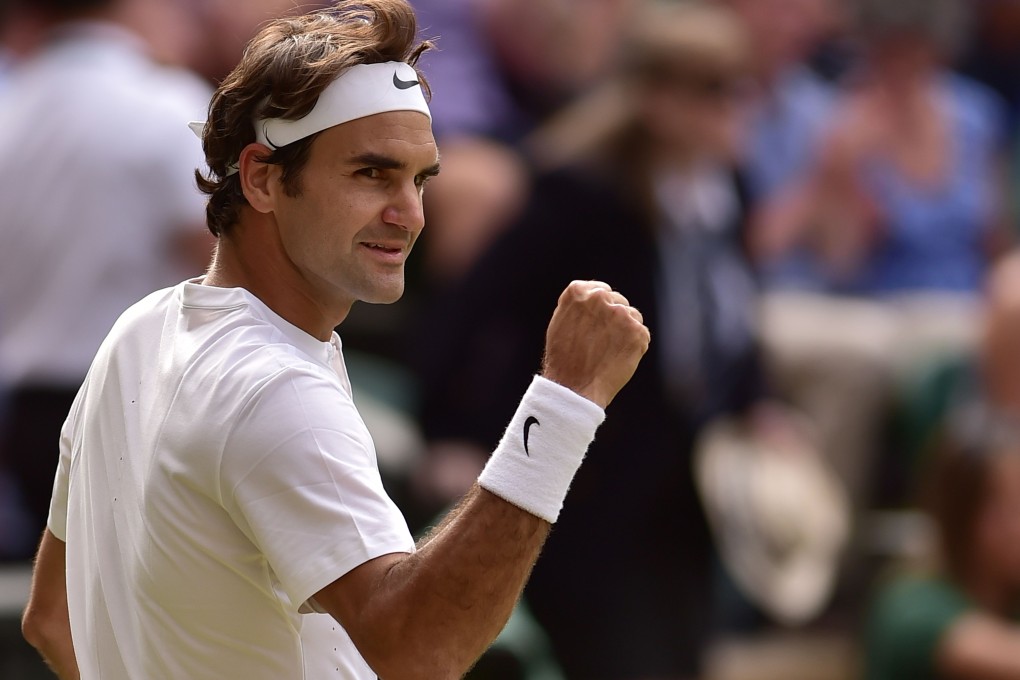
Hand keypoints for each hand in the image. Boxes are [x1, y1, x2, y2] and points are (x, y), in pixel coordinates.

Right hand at [541, 280, 649, 407]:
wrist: (574, 388)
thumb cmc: (564, 359)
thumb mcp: (561, 322)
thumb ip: (580, 306)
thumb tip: (599, 297)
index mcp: (578, 291)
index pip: (601, 290)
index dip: (601, 308)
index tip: (597, 323)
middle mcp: (600, 297)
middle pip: (619, 302)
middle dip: (614, 319)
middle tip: (602, 343)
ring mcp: (621, 314)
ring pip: (633, 316)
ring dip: (626, 331)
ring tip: (608, 352)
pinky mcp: (637, 332)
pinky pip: (642, 334)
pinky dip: (635, 346)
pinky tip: (618, 358)